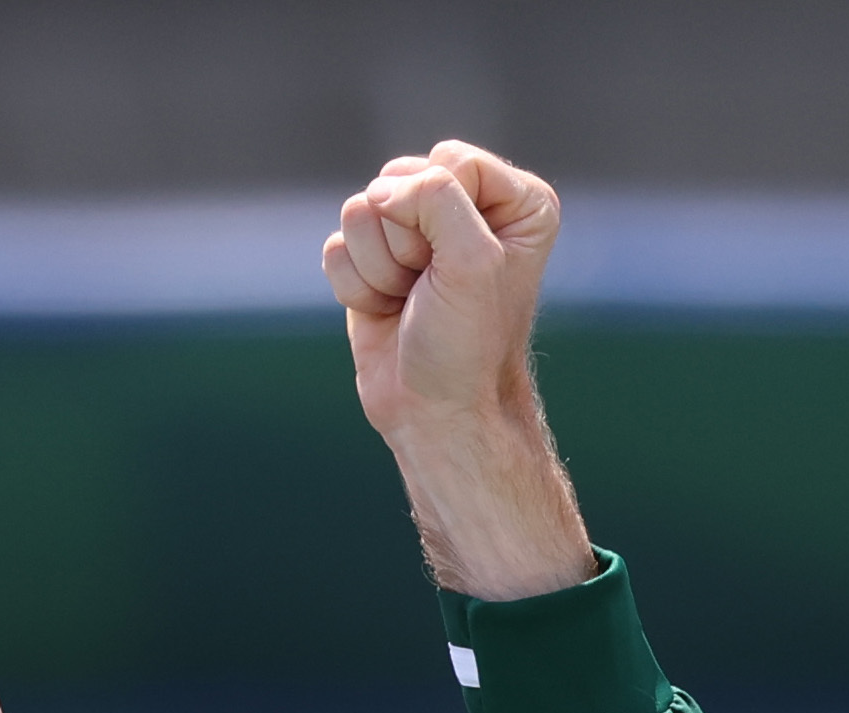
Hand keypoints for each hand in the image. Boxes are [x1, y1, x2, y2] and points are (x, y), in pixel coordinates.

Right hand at [327, 142, 594, 599]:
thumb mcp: (473, 260)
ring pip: (358, 210)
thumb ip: (434, 196)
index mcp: (512, 200)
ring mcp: (415, 234)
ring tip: (409, 303)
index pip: (448, 160)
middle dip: (403, 241)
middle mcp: (466, 207)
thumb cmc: (468, 345)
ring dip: (378, 268)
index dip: (440, 215)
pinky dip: (355, 285)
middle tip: (429, 291)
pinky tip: (385, 312)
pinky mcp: (374, 260)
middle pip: (396, 178)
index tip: (458, 271)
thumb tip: (378, 193)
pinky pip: (336, 246)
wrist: (437, 414)